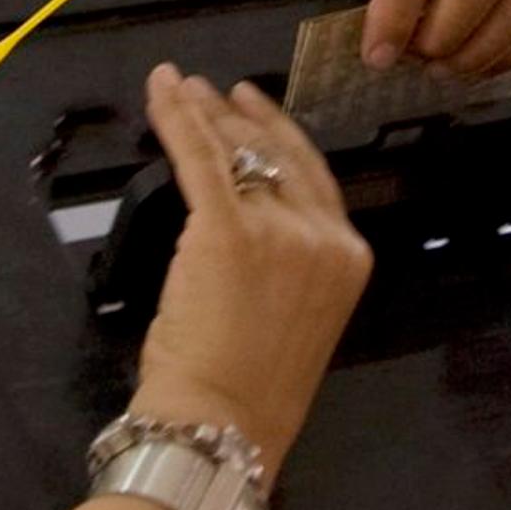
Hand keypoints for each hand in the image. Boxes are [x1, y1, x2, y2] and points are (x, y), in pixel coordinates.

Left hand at [132, 67, 370, 466]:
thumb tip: (247, 225)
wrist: (222, 423)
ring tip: (180, 87)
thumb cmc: (249, 389)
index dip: (280, 135)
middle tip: (209, 90)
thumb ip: (287, 263)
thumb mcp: (296, 317)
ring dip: (203, 113)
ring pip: (236, 153)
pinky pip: (200, 158)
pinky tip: (162, 91)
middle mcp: (323, 235)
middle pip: (277, 157)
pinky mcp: (228, 228)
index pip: (313, 178)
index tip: (253, 108)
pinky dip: (176, 118)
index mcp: (348, 257)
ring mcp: (280, 229)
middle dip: (237, 118)